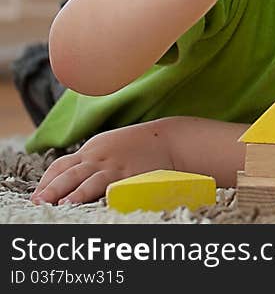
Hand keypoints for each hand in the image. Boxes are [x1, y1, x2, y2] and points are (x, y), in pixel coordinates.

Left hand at [31, 120, 175, 205]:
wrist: (169, 139)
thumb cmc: (136, 146)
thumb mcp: (108, 146)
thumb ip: (89, 160)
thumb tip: (66, 179)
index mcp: (91, 150)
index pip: (61, 166)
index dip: (46, 182)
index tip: (36, 196)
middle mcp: (100, 157)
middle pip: (70, 173)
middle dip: (52, 189)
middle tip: (39, 202)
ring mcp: (116, 167)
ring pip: (90, 181)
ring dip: (75, 193)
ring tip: (63, 204)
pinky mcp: (133, 175)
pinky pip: (114, 187)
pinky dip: (103, 195)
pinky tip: (98, 202)